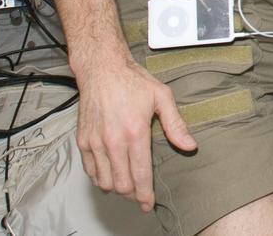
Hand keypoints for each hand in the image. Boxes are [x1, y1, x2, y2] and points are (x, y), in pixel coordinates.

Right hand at [74, 57, 196, 211]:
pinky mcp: (83, 140)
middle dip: (132, 194)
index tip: (148, 203)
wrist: (102, 69)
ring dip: (116, 188)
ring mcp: (95, 142)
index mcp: (134, 131)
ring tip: (127, 187)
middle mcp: (113, 140)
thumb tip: (189, 145)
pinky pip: (90, 171)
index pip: (140, 173)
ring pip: (104, 181)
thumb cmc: (132, 81)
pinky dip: (100, 178)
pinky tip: (110, 176)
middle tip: (140, 196)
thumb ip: (176, 125)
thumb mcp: (162, 97)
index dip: (145, 194)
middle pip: (121, 183)